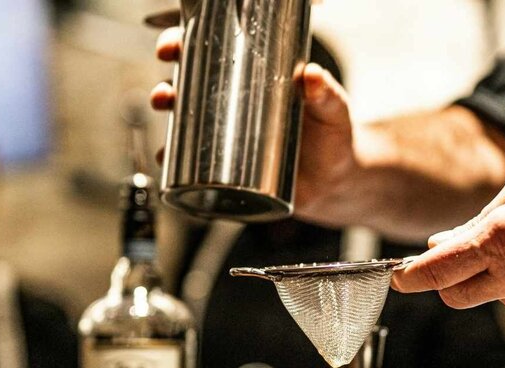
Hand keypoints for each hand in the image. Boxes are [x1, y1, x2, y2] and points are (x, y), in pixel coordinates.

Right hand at [149, 27, 356, 223]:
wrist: (338, 183)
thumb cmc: (334, 138)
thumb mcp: (332, 110)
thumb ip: (326, 94)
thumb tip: (312, 77)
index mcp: (252, 82)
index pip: (210, 57)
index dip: (184, 48)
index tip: (172, 49)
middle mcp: (233, 110)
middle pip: (188, 93)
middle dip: (166, 89)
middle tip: (166, 95)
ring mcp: (229, 143)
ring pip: (186, 130)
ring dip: (168, 129)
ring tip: (167, 132)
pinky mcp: (231, 175)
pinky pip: (196, 170)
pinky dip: (177, 169)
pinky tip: (167, 165)